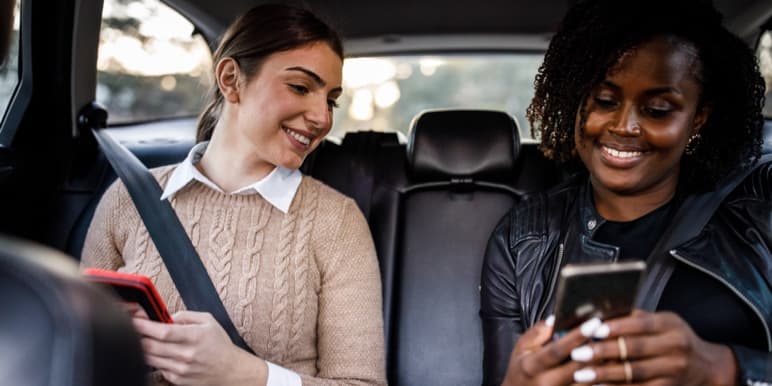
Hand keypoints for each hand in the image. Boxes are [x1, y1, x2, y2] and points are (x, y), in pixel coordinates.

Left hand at [132, 311, 267, 385]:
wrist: (230, 370)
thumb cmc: (219, 345)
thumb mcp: (208, 321)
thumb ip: (185, 315)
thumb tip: (165, 316)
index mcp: (194, 337)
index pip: (163, 331)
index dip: (144, 325)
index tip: (134, 319)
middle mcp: (186, 354)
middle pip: (151, 346)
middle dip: (138, 335)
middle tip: (134, 327)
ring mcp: (181, 369)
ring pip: (150, 358)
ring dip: (143, 348)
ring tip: (146, 339)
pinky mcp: (177, 379)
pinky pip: (157, 368)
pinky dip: (154, 359)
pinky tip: (160, 353)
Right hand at [501, 316, 603, 385]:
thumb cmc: (521, 370)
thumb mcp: (521, 349)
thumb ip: (537, 333)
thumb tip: (556, 319)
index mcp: (533, 366)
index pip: (557, 350)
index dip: (576, 337)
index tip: (594, 322)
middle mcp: (547, 383)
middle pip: (577, 367)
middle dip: (596, 350)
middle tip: (613, 334)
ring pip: (588, 382)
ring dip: (604, 367)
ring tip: (617, 350)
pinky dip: (602, 381)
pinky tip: (611, 369)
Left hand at [568, 310, 737, 385]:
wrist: (707, 367)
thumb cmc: (675, 338)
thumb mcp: (663, 322)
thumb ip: (636, 318)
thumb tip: (600, 314)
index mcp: (669, 324)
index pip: (640, 324)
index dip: (616, 327)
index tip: (593, 330)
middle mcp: (675, 346)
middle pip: (635, 349)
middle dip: (604, 352)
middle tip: (578, 354)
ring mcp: (673, 370)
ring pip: (635, 373)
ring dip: (606, 375)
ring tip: (582, 374)